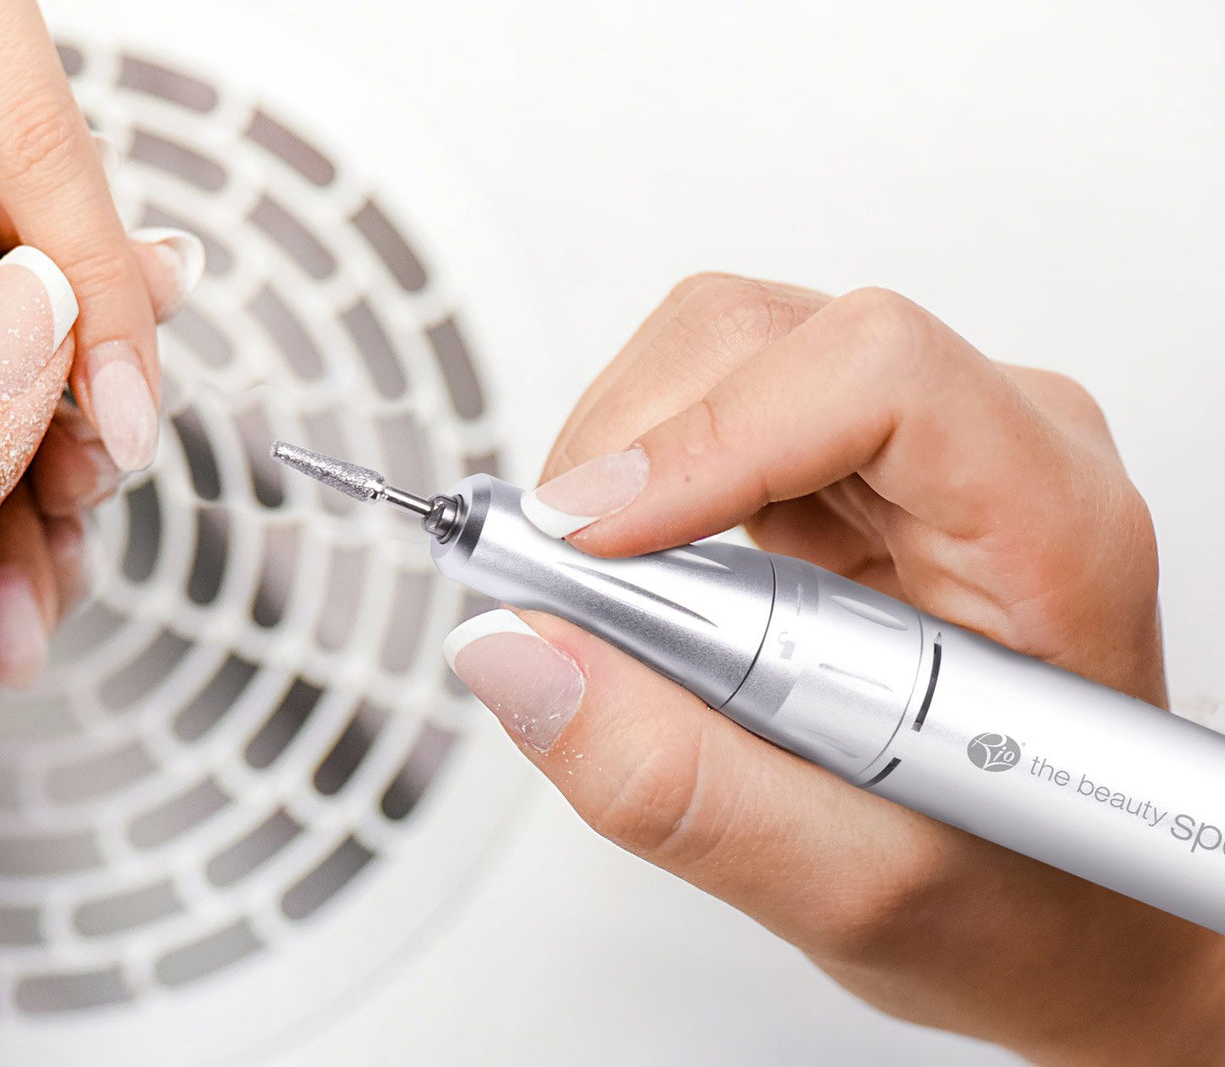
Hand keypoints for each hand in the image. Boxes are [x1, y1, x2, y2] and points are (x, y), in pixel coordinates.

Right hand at [444, 276, 1224, 1062]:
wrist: (1067, 909)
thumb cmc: (1021, 896)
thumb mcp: (851, 886)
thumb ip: (679, 786)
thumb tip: (518, 656)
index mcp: (1046, 526)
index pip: (876, 375)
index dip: (711, 434)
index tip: (593, 539)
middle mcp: (994, 446)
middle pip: (766, 336)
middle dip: (625, 447)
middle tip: (557, 581)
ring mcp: (921, 443)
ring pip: (721, 350)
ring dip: (617, 459)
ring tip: (602, 594)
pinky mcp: (853, 463)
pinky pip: (710, 404)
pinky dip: (633, 479)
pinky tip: (642, 577)